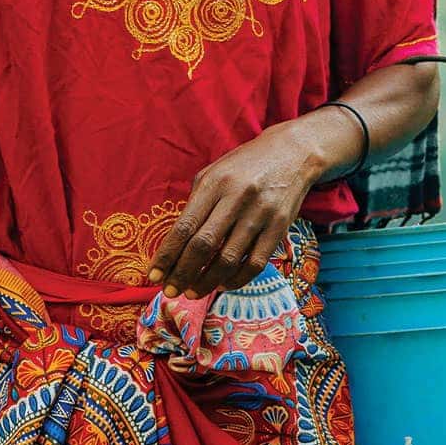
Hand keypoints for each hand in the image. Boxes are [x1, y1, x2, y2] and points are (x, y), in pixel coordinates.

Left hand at [148, 121, 327, 298]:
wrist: (292, 152)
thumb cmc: (245, 165)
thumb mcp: (214, 172)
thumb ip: (196, 202)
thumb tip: (175, 242)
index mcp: (214, 183)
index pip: (185, 226)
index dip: (167, 255)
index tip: (153, 275)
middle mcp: (236, 198)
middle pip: (203, 245)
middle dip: (182, 273)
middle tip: (170, 291)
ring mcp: (260, 213)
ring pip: (229, 259)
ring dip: (207, 281)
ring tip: (192, 292)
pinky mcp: (280, 227)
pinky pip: (255, 263)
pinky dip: (237, 279)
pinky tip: (223, 284)